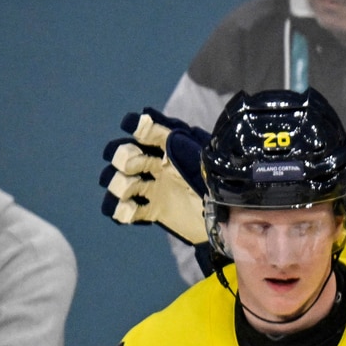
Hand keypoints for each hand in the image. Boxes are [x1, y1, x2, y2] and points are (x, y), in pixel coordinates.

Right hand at [101, 107, 209, 246]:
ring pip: (122, 181)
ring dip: (119, 184)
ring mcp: (154, 188)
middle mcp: (158, 165)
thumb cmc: (218, 185)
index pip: (150, 131)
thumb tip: (159, 130)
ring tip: (126, 191)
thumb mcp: (204, 165)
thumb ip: (183, 150)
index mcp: (172, 149)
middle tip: (128, 165)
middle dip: (122, 156)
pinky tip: (126, 213)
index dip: (137, 126)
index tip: (130, 126)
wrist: (227, 219)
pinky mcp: (152, 210)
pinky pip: (128, 210)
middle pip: (127, 154)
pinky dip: (120, 211)